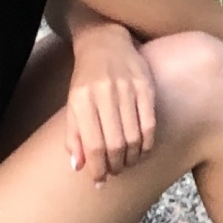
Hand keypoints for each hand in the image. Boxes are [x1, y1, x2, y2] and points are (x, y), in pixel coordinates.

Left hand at [67, 25, 156, 183]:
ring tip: (127, 164)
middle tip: (115, 172)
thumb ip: (74, 135)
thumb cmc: (86, 78)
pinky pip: (150, 123)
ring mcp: (127, 89)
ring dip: (131, 158)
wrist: (104, 42)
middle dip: (115, 165)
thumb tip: (78, 167)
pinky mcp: (146, 86)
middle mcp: (104, 94)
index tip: (100, 180)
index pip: (93, 144)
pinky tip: (142, 150)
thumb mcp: (73, 104)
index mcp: (82, 100)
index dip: (98, 168)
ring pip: (133, 136)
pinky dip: (147, 143)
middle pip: (115, 143)